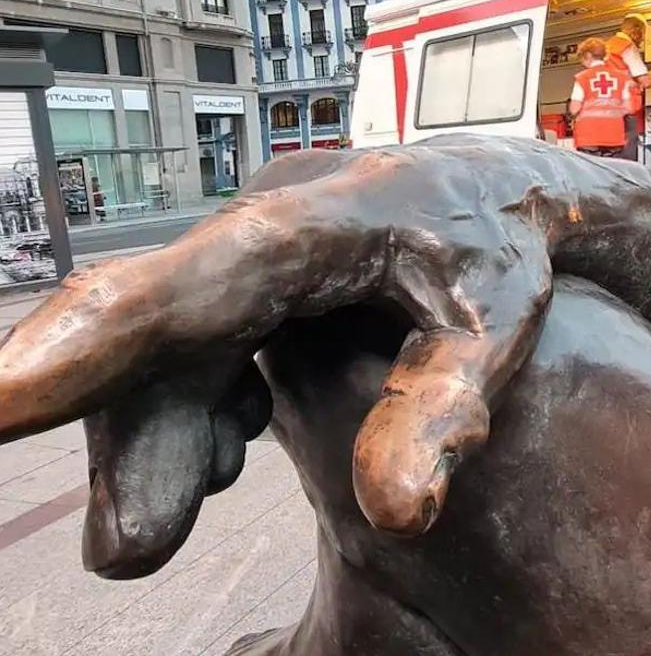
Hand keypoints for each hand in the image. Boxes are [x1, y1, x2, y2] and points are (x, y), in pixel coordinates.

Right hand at [0, 142, 551, 538]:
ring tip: (154, 533)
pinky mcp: (255, 270)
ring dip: (156, 438)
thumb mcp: (497, 326)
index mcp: (325, 224)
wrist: (504, 191)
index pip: (196, 283)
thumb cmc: (505, 249)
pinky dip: (192, 409)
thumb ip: (445, 405)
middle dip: (134, 438)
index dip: (94, 340)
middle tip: (133, 553)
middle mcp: (269, 224)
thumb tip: (396, 511)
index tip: (1, 397)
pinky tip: (214, 462)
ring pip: (169, 343)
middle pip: (163, 329)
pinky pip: (196, 340)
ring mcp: (255, 246)